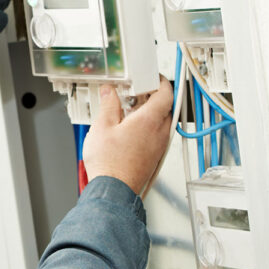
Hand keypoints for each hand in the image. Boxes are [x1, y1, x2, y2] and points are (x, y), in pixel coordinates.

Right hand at [83, 78, 172, 194]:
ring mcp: (159, 146)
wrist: (113, 190)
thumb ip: (108, 105)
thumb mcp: (102, 126)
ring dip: (151, 114)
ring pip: (162, 123)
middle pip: (166, 108)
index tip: (154, 78)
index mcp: (149, 121)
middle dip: (154, 97)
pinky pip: (157, 136)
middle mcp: (159, 133)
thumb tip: (110, 92)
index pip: (166, 93)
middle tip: (139, 93)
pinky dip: (149, 128)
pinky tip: (131, 131)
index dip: (161, 82)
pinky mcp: (154, 157)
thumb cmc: (110, 164)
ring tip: (131, 112)